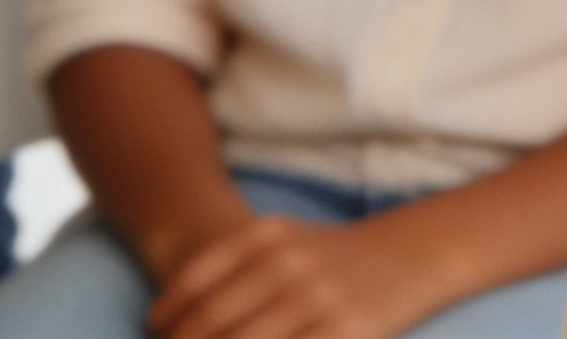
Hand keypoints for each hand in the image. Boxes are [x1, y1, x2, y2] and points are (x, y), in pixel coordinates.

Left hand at [148, 213, 438, 338]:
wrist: (409, 255)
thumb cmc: (329, 255)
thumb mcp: (278, 239)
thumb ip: (224, 269)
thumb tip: (166, 320)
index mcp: (265, 237)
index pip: (194, 282)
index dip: (167, 315)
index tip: (156, 332)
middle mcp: (287, 265)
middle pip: (212, 321)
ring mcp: (316, 300)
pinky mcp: (344, 332)